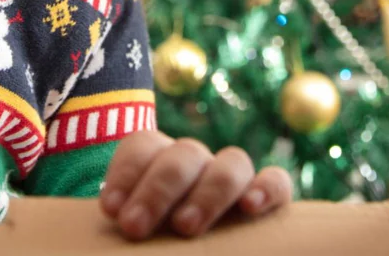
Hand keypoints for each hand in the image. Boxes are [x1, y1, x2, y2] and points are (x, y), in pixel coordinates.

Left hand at [100, 131, 292, 239]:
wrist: (176, 242)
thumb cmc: (149, 240)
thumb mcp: (136, 232)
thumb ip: (130, 222)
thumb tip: (117, 225)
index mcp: (158, 158)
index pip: (143, 146)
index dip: (126, 173)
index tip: (111, 211)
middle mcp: (196, 162)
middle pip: (183, 155)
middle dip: (156, 190)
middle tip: (135, 227)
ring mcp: (233, 176)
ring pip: (231, 163)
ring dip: (207, 193)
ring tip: (185, 227)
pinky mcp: (269, 197)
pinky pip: (277, 182)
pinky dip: (266, 189)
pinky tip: (250, 208)